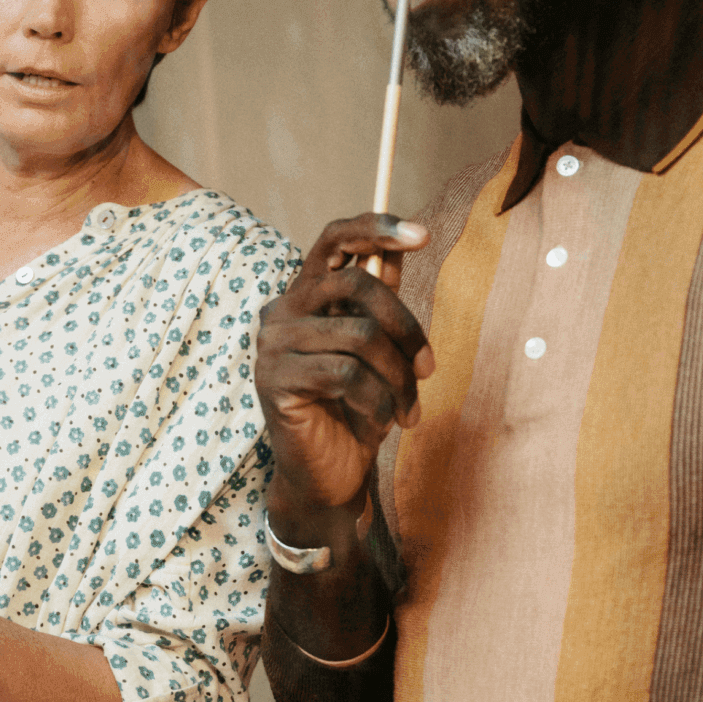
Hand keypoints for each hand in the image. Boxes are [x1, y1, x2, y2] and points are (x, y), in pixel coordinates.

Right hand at [257, 213, 432, 524]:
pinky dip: (379, 399)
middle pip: (356, 283)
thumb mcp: (378, 349)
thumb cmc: (356, 409)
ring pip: (360, 335)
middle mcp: (282, 310)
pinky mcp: (273, 379)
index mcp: (306, 294)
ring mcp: (272, 344)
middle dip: (406, 327)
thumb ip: (382, 300)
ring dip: (399, 377)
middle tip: (429, 369)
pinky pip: (346, 373)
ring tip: (410, 409)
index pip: (334, 239)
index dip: (376, 227)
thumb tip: (403, 244)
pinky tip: (385, 419)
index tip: (423, 234)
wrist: (330, 474)